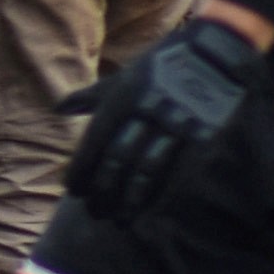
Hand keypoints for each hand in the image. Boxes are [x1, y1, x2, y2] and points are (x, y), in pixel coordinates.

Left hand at [66, 13, 266, 218]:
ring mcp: (176, 125)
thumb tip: (58, 108)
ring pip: (146, 170)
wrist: (215, 53)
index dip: (81, 169)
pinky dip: (158, 196)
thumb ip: (92, 96)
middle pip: (118, 159)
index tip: (72, 191)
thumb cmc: (163, 65)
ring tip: (117, 221)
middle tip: (93, 212)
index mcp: (124, 96)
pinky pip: (176, 171)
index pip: (96, 141)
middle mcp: (147, 111)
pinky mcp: (201, 137)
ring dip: (128, 201)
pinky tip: (147, 212)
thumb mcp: (125, 75)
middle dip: (102, 190)